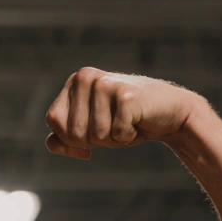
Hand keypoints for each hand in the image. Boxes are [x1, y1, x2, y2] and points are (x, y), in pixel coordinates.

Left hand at [45, 68, 202, 159]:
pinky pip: (116, 134)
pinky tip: (138, 121)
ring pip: (95, 135)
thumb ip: (64, 137)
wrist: (169, 112)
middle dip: (95, 140)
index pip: (54, 121)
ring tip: (127, 122)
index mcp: (75, 81)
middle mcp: (86, 77)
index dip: (71, 137)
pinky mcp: (126, 96)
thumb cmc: (127, 121)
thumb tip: (51, 143)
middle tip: (114, 125)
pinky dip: (128, 136)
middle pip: (73, 132)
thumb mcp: (91, 129)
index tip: (92, 132)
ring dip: (113, 138)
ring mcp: (106, 84)